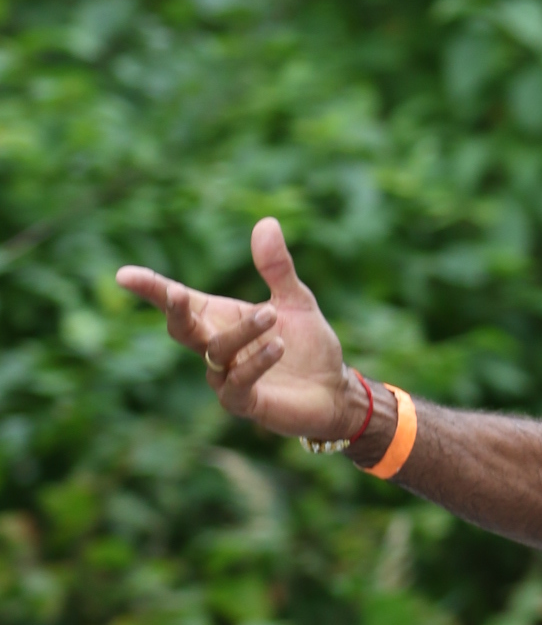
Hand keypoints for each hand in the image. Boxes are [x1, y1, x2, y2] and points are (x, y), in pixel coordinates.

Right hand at [116, 218, 358, 437]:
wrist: (333, 390)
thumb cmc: (307, 345)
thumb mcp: (294, 299)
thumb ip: (277, 267)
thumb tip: (266, 222)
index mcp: (219, 318)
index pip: (178, 301)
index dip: (151, 288)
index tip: (124, 275)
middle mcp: (215, 347)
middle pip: (180, 329)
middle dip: (174, 311)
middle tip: (177, 294)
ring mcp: (226, 377)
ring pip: (216, 351)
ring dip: (242, 331)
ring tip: (271, 314)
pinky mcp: (245, 402)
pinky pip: (237, 383)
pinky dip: (255, 364)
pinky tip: (278, 347)